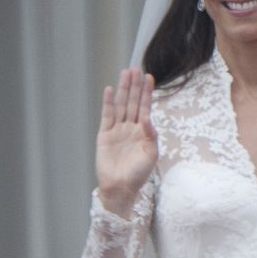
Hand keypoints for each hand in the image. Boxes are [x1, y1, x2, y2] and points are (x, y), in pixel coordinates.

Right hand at [95, 67, 157, 215]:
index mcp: (143, 132)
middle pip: (132, 102)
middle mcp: (130, 128)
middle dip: (134, 86)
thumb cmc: (138, 174)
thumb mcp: (151, 154)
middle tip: (135, 69)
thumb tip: (147, 117)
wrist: (120, 188)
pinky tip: (110, 90)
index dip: (146, 92)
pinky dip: (108, 103)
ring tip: (125, 73)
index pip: (145, 107)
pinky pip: (107, 116)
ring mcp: (117, 131)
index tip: (149, 77)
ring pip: (120, 105)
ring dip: (123, 90)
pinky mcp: (104, 135)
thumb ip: (151, 134)